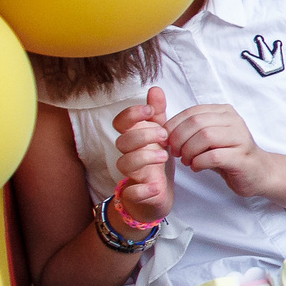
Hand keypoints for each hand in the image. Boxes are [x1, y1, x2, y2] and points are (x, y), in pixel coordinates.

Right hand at [109, 86, 173, 225]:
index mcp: (134, 139)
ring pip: (124, 163)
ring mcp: (131, 175)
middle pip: (123, 141)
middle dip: (142, 135)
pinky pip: (131, 192)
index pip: (121, 122)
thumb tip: (155, 88)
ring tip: (164, 157)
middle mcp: (129, 155)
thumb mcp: (159, 135)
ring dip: (143, 157)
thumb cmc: (154, 162)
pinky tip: (155, 186)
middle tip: (164, 135)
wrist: (155, 196)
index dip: (132, 114)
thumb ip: (157, 113)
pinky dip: (142, 190)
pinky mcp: (136, 195)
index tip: (150, 110)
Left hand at [165, 102, 279, 200]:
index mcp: (224, 112)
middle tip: (177, 153)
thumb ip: (191, 129)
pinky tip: (197, 167)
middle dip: (179, 139)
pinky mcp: (242, 157)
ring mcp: (240, 138)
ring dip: (189, 151)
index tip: (168, 141)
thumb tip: (162, 128)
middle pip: (197, 122)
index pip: (192, 112)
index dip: (174, 126)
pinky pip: (214, 156)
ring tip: (187, 161)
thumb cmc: (229, 155)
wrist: (258, 172)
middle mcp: (234, 121)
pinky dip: (199, 162)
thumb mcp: (209, 137)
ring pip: (205, 137)